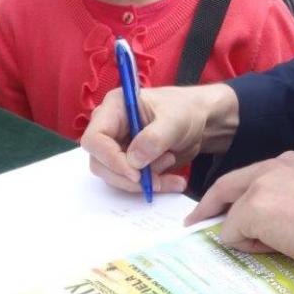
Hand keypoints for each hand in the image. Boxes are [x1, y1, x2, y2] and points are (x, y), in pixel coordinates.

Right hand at [80, 83, 238, 194]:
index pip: (94, 139)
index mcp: (114, 108)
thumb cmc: (185, 110)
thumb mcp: (175, 119)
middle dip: (130, 175)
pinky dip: (152, 185)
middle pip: (101, 162)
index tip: (135, 174)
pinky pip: (132, 182)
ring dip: (145, 181)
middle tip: (159, 174)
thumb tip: (134, 161)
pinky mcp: (129, 162)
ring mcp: (118, 147)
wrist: (199, 120)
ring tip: (170, 163)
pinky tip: (173, 181)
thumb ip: (154, 138)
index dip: (110, 159)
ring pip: (116, 176)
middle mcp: (110, 128)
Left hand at [186, 151, 293, 269]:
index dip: (236, 194)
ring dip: (246, 235)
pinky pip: (233, 234)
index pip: (253, 177)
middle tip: (196, 220)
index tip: (227, 207)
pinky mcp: (251, 209)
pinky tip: (274, 248)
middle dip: (210, 204)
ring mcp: (259, 187)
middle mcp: (272, 167)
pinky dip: (247, 245)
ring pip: (233, 215)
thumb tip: (281, 222)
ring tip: (277, 246)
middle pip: (228, 185)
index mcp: (291, 163)